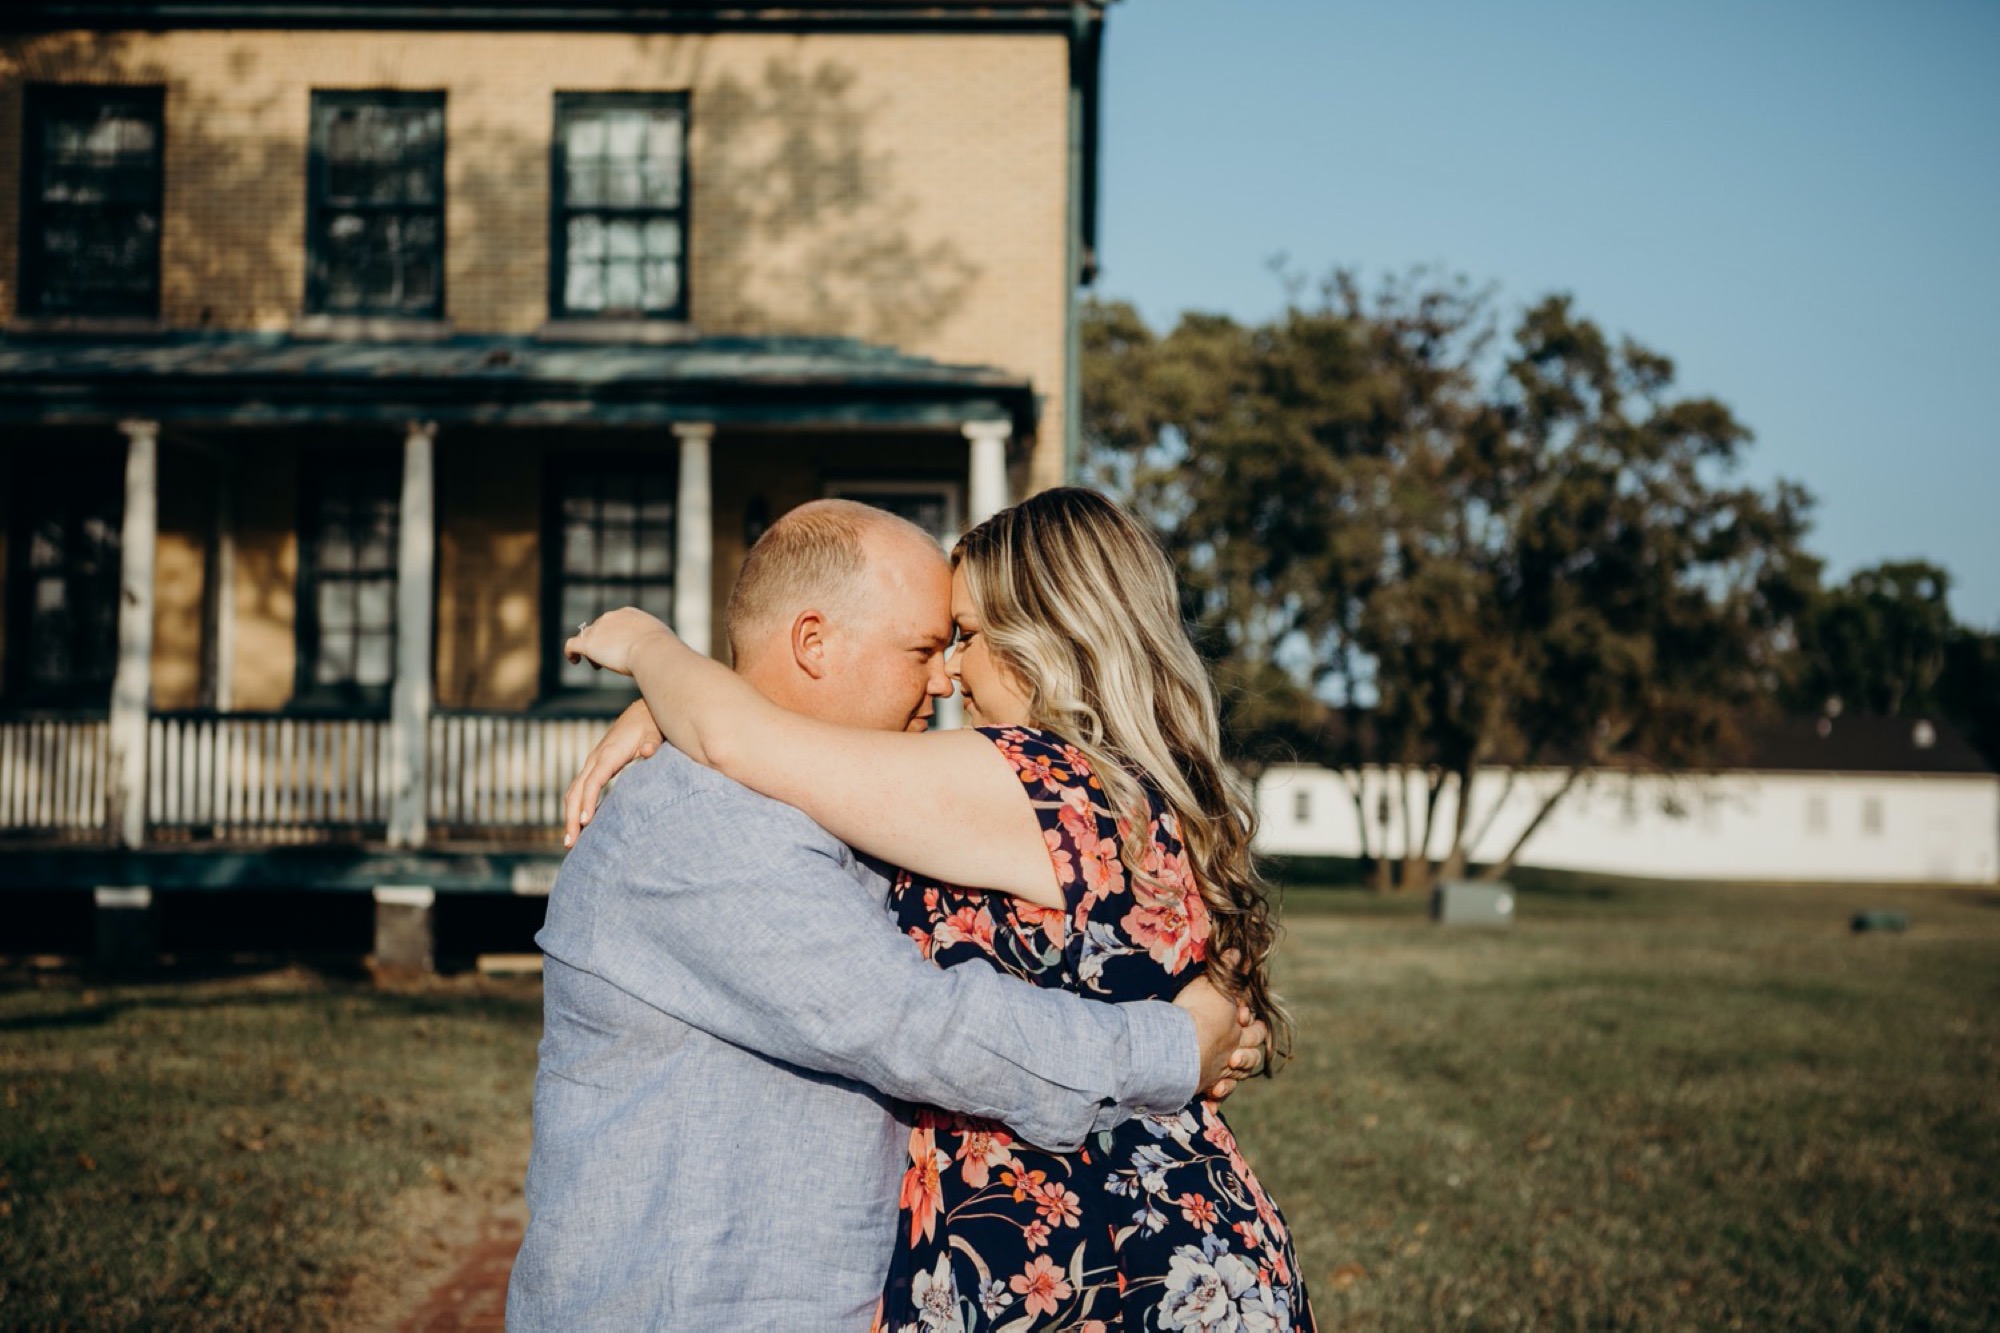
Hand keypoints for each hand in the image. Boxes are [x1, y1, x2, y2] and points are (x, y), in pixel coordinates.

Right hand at [563, 700, 665, 847]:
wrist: (643, 713)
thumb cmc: (650, 725)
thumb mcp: (654, 732)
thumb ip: (652, 743)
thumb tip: (648, 751)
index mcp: (608, 755)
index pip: (593, 782)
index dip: (588, 802)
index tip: (585, 822)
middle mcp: (595, 760)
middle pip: (577, 791)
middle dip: (571, 817)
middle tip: (571, 843)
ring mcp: (593, 763)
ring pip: (574, 792)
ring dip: (569, 815)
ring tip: (570, 841)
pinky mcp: (596, 768)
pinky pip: (580, 789)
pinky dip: (576, 807)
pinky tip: (579, 824)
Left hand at [564, 607, 676, 676]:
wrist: (653, 651)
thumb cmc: (663, 651)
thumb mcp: (663, 642)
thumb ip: (659, 646)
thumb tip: (670, 657)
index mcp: (629, 614)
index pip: (615, 622)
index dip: (615, 635)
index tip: (621, 649)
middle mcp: (611, 617)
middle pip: (600, 629)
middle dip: (603, 643)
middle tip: (610, 661)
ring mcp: (598, 629)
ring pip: (587, 637)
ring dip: (590, 650)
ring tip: (598, 666)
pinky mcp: (588, 644)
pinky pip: (572, 645)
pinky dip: (571, 652)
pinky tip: (574, 661)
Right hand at [1173, 971, 1268, 1102]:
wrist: (1181, 1048)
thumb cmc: (1198, 1013)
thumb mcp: (1214, 984)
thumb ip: (1230, 968)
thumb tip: (1241, 951)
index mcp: (1238, 1029)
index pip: (1255, 1027)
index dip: (1251, 1022)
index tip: (1241, 1013)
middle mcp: (1233, 1052)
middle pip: (1250, 1056)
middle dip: (1249, 1052)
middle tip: (1239, 1047)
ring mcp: (1219, 1072)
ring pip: (1236, 1076)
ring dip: (1236, 1073)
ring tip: (1229, 1066)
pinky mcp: (1204, 1087)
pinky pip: (1216, 1094)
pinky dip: (1217, 1096)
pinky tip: (1214, 1097)